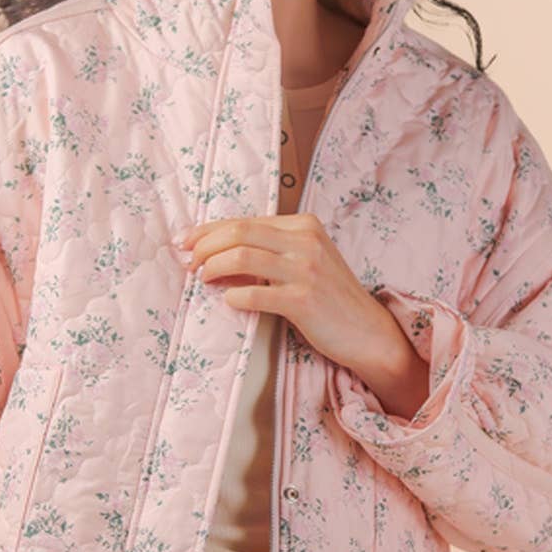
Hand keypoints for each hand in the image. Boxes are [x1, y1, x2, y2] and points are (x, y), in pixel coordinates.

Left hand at [176, 213, 429, 417]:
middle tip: (187, 262)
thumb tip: (216, 250)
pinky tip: (229, 301)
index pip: (244, 220)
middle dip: (204, 245)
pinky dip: (234, 296)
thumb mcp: (306, 260)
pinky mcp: (303, 300)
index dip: (208, 230)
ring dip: (212, 268)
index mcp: (303, 225)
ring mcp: (305, 269)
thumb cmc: (329, 298)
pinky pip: (255, 294)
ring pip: (242, 256)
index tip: (185, 242)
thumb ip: (270, 250)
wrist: (367, 332)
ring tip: (203, 280)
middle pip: (238, 232)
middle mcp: (305, 241)